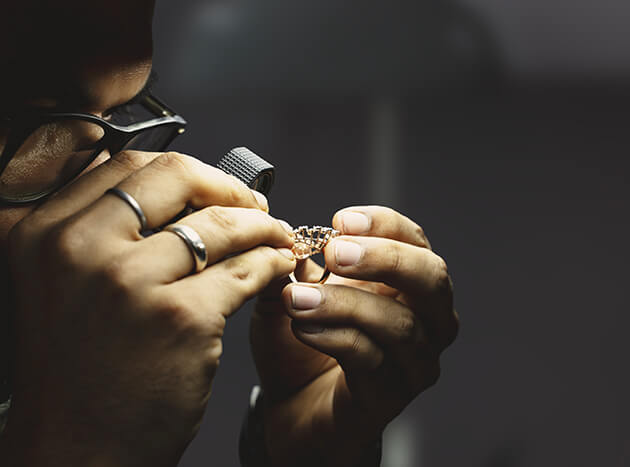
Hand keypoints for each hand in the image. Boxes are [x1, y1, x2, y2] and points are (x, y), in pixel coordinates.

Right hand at [1, 151, 295, 466]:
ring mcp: (129, 282)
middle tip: (256, 206)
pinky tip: (278, 270)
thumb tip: (167, 185)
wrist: (78, 449)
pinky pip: (245, 269)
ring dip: (262, 226)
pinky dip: (271, 264)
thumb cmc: (79, 370)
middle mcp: (79, 247)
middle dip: (229, 188)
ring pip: (221, 223)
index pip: (128, 165)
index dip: (187, 173)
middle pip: (177, 177)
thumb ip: (99, 229)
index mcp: (45, 231)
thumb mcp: (61, 286)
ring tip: (277, 239)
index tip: (216, 189)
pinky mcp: (179, 318)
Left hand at [252, 206, 457, 466]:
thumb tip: (285, 234)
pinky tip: (302, 327)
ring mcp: (414, 362)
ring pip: (400, 323)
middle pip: (432, 278)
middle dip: (384, 258)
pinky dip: (334, 337)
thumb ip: (291, 267)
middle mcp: (425, 321)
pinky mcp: (391, 397)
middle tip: (335, 253)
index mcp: (406, 284)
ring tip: (297, 297)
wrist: (291, 410)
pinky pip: (372, 360)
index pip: (414, 241)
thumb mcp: (291, 295)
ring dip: (345, 303)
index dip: (384, 224)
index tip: (340, 221)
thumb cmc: (299, 346)